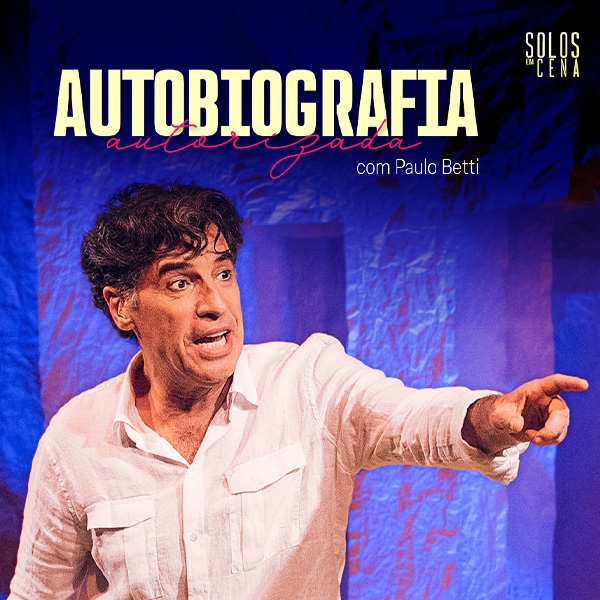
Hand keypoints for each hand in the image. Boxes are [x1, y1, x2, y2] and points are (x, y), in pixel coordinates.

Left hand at [462, 374, 588, 454]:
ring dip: (546, 437)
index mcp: (536, 389)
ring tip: (529, 436)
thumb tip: (517, 425)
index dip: (570, 383)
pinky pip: (558, 436)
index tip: (584, 384)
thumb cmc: (501, 412)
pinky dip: (546, 441)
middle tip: (536, 438)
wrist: (504, 423)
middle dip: (552, 428)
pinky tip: (533, 437)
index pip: (555, 383)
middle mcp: (549, 399)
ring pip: (561, 427)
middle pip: (560, 412)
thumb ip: (506, 419)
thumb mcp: (497, 414)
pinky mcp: (555, 425)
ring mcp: (553, 413)